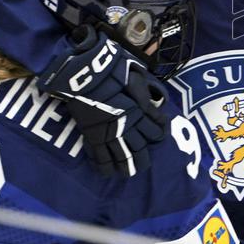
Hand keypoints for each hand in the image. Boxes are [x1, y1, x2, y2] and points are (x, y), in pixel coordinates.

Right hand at [38, 26, 167, 176]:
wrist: (83, 73)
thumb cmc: (111, 70)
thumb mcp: (136, 75)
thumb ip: (146, 92)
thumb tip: (157, 101)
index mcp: (139, 110)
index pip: (156, 128)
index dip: (160, 132)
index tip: (159, 134)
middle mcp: (126, 125)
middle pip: (140, 147)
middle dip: (143, 158)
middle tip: (144, 164)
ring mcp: (108, 132)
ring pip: (121, 155)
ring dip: (127, 166)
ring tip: (128, 173)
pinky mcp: (91, 135)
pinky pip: (98, 155)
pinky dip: (103, 166)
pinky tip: (107, 172)